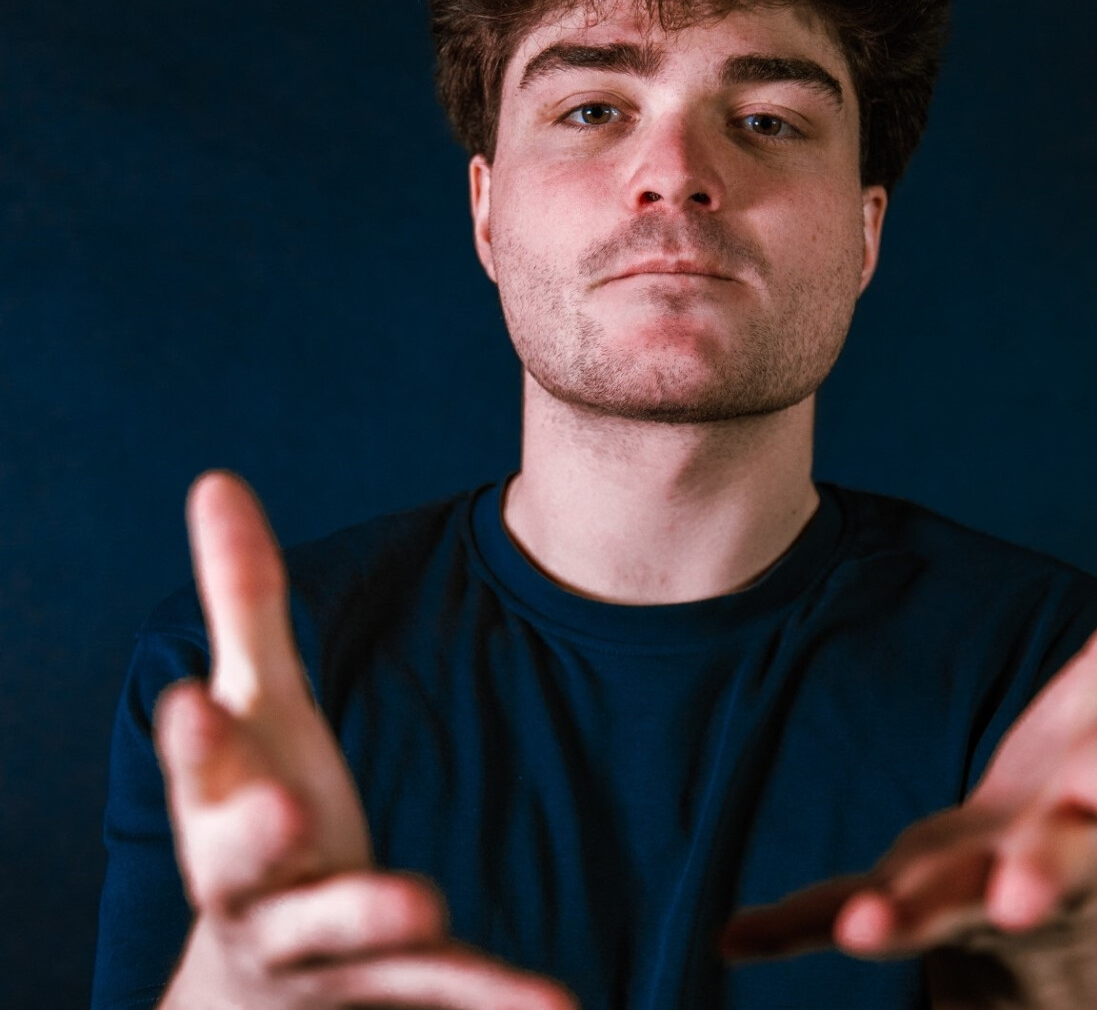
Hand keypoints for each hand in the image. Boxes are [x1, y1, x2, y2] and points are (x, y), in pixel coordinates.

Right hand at [154, 471, 578, 1009]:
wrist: (263, 973)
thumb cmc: (262, 806)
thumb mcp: (257, 707)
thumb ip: (245, 601)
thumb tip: (217, 478)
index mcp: (223, 799)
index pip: (201, 765)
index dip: (196, 739)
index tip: (195, 698)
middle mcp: (257, 878)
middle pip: (243, 860)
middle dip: (252, 836)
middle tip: (278, 810)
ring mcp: (323, 941)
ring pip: (338, 935)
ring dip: (373, 919)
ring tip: (423, 906)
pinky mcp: (394, 982)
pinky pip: (445, 994)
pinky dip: (498, 1001)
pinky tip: (562, 1008)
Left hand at [717, 476, 1096, 994]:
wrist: (1048, 880)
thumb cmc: (1093, 759)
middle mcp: (1043, 851)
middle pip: (1050, 866)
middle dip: (1040, 875)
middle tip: (1022, 890)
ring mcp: (966, 888)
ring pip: (941, 907)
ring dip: (905, 914)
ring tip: (865, 925)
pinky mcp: (899, 903)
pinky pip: (841, 915)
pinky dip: (791, 929)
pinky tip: (737, 935)